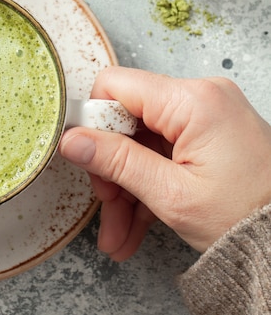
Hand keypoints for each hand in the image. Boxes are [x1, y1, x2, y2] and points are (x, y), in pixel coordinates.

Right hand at [59, 66, 270, 260]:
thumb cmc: (247, 219)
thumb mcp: (170, 195)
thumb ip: (116, 161)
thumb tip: (72, 140)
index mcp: (194, 101)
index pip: (116, 85)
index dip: (92, 120)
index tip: (85, 158)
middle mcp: (200, 98)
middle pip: (126, 120)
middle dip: (111, 168)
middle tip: (107, 204)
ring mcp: (205, 116)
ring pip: (140, 144)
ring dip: (126, 188)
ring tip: (119, 234)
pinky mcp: (207, 134)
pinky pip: (160, 153)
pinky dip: (146, 186)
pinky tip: (135, 225)